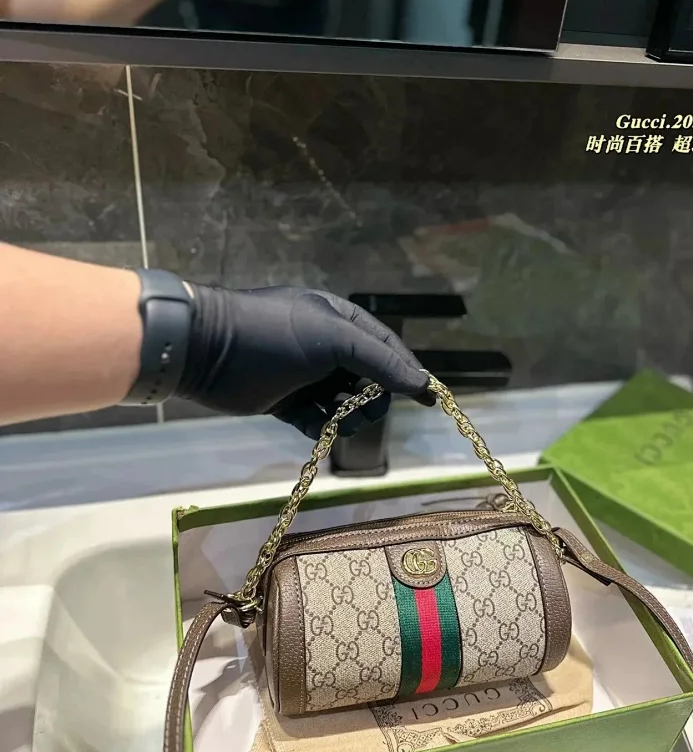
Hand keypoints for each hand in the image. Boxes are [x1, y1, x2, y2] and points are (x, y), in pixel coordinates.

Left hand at [176, 285, 433, 436]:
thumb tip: (423, 384)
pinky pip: (318, 420)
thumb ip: (379, 361)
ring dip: (348, 417)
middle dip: (372, 399)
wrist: (206, 352)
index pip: (387, 348)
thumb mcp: (332, 339)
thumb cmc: (272, 336)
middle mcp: (326, 347)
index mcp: (340, 321)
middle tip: (362, 410)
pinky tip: (321, 430)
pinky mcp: (285, 402)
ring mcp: (305, 376)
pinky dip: (324, 428)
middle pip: (369, 379)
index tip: (428, 400)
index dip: (408, 373)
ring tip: (336, 421)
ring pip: (345, 404)